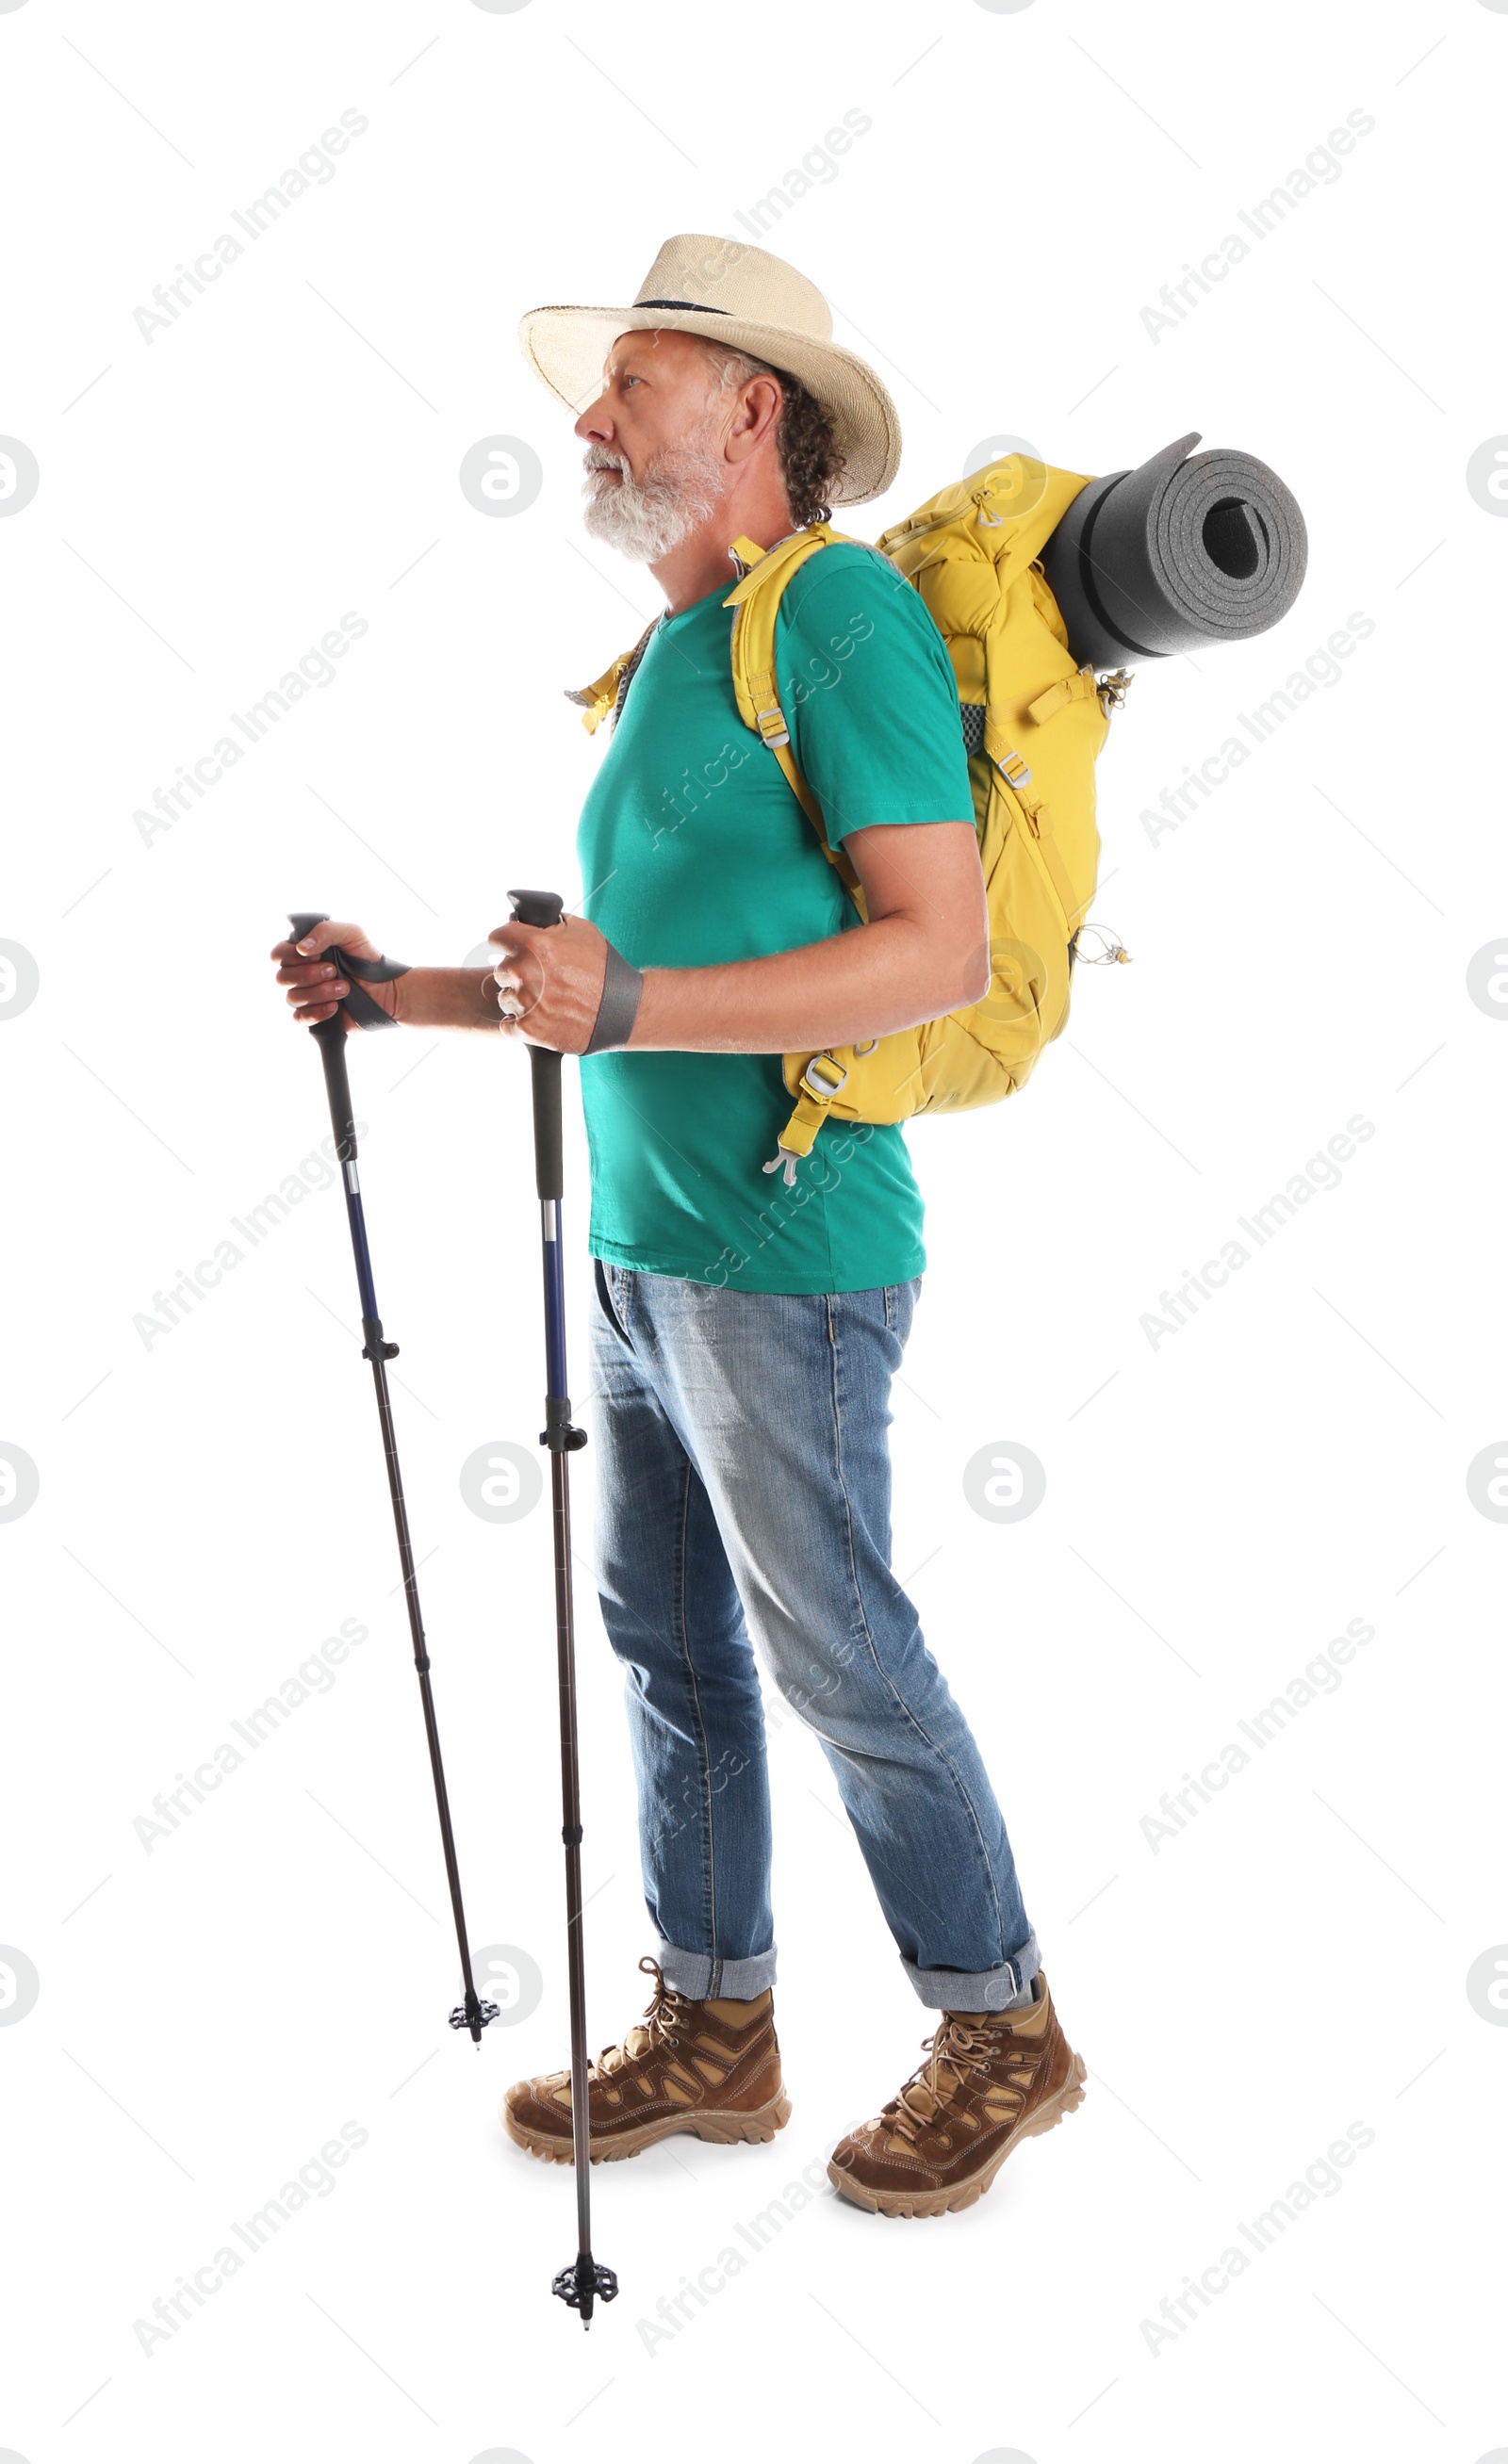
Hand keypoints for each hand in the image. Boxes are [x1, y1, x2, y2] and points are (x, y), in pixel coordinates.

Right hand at [269, 919, 398, 1028]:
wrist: (387, 988)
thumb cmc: (367, 959)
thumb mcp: (352, 934)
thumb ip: (325, 931)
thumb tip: (301, 948)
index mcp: (303, 953)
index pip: (278, 955)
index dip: (292, 956)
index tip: (317, 955)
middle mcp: (300, 975)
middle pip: (282, 978)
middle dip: (308, 975)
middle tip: (333, 971)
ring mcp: (306, 997)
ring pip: (293, 998)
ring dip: (319, 992)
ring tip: (344, 988)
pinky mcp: (314, 1017)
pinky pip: (300, 1018)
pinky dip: (316, 1012)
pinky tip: (335, 1007)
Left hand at [488, 913, 609, 1053]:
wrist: (623, 1009)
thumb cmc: (605, 970)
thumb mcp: (583, 931)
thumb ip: (552, 923)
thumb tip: (534, 920)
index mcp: (534, 944)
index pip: (497, 937)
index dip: (506, 942)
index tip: (512, 948)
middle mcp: (525, 972)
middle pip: (501, 970)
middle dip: (518, 972)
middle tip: (542, 979)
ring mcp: (525, 1003)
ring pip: (505, 997)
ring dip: (520, 998)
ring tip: (546, 1000)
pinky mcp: (528, 1029)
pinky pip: (508, 1024)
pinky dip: (521, 1023)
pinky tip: (542, 1017)